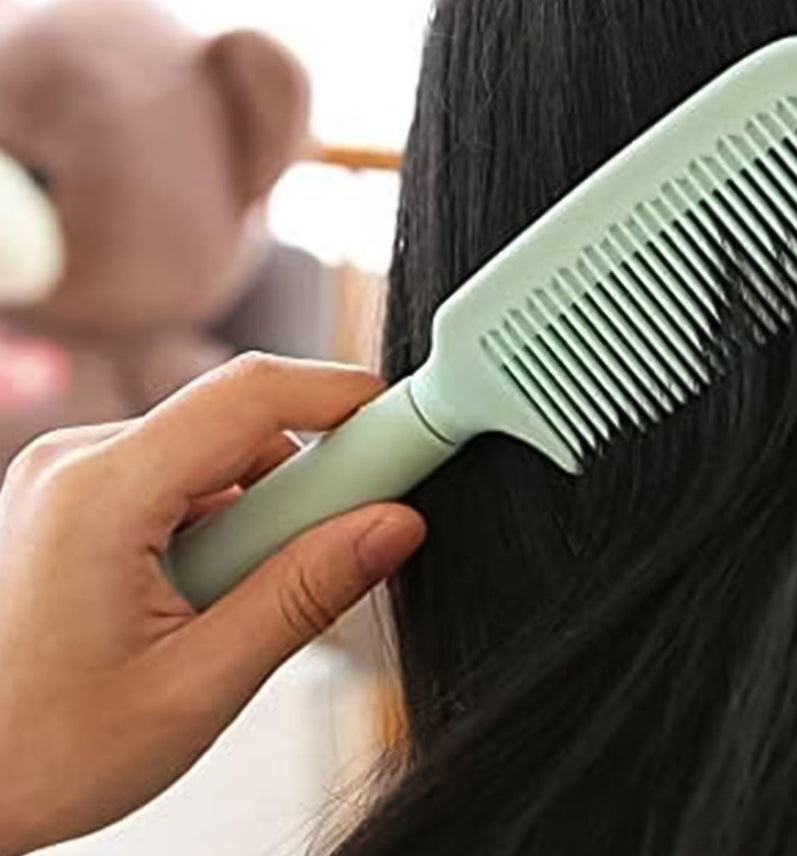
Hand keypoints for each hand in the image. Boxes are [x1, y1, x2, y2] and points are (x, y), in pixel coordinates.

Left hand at [0, 354, 425, 855]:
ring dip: (263, 517)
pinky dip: (226, 526)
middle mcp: (81, 461)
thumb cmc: (35, 753)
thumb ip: (304, 595)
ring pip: (220, 457)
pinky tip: (206, 595)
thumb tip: (394, 526)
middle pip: (241, 426)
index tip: (409, 427)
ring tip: (238, 608)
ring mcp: (77, 476)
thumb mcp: (195, 686)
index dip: (344, 397)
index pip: (251, 394)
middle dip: (307, 484)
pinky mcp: (84, 496)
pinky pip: (186, 481)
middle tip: (342, 553)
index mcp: (100, 493)